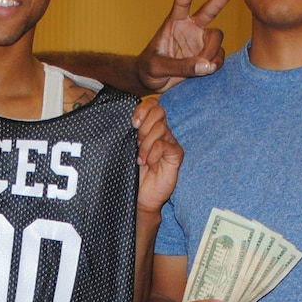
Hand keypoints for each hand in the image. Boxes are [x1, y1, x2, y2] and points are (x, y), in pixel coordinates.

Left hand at [134, 99, 182, 213]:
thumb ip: (129, 133)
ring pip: (160, 127)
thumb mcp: (126, 149)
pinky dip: (153, 154)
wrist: (140, 197)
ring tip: (140, 159)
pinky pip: (165, 145)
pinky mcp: (176, 154)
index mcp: (149, 127)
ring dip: (146, 144)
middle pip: (158, 111)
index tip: (132, 123)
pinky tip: (149, 164)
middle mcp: (161, 132)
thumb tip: (127, 118)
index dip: (142, 109)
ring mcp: (170, 142)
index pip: (152, 104)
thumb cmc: (131, 173)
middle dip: (143, 126)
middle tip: (136, 143)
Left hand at [138, 0, 240, 92]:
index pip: (183, 0)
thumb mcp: (158, 67)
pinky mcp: (207, 54)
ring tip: (200, 67)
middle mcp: (190, 28)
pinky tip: (207, 70)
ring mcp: (200, 40)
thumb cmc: (149, 69)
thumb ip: (181, 66)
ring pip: (217, 38)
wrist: (151, 81)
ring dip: (211, 53)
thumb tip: (206, 66)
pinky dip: (215, 64)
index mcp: (174, 23)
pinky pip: (219, 56)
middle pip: (210, 8)